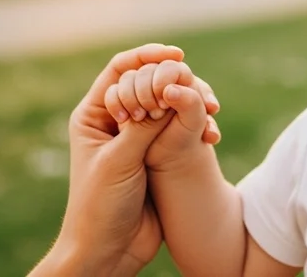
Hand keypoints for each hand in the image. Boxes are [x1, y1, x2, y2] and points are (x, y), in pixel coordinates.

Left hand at [36, 44, 218, 276]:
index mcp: (94, 115)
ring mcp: (137, 138)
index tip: (176, 55)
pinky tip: (212, 137)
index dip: (147, 56)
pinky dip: (197, 127)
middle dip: (175, 81)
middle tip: (201, 91)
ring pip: (168, 105)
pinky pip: (179, 130)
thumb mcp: (120, 161)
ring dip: (191, 104)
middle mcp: (115, 121)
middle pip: (148, 82)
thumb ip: (144, 126)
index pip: (121, 70)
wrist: (109, 251)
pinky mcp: (157, 156)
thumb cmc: (99, 207)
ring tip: (212, 111)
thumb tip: (170, 91)